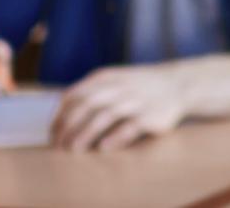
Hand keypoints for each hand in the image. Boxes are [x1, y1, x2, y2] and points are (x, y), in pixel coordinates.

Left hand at [52, 64, 189, 151]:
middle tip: (59, 146)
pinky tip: (104, 149)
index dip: (59, 116)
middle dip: (68, 127)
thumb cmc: (138, 87)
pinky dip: (115, 138)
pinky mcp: (151, 115)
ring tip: (74, 150)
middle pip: (85, 106)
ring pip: (104, 116)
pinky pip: (130, 127)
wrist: (178, 84)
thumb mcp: (112, 81)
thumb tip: (61, 119)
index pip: (73, 95)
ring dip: (86, 134)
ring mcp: (135, 100)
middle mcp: (117, 87)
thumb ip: (89, 93)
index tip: (52, 134)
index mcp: (104, 78)